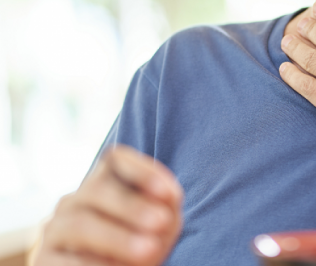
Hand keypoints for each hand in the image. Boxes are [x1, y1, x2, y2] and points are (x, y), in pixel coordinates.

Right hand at [34, 145, 182, 265]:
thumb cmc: (143, 244)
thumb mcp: (161, 225)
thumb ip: (167, 206)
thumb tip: (168, 196)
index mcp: (104, 182)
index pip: (116, 160)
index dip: (142, 172)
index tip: (170, 194)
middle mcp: (75, 201)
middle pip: (97, 189)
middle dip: (133, 206)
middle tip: (163, 223)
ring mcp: (55, 229)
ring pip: (80, 224)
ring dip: (117, 238)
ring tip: (149, 250)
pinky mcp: (45, 261)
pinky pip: (67, 260)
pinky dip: (97, 264)